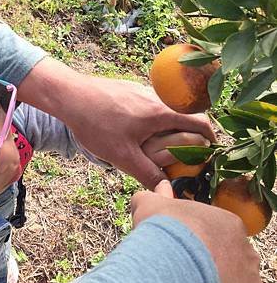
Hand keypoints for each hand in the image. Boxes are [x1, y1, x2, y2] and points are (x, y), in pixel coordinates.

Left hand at [19, 58, 214, 188]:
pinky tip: (136, 131)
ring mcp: (141, 89)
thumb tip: (168, 195)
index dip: (211, 137)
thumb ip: (148, 175)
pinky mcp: (128, 88)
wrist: (69, 95)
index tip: (212, 151)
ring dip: (169, 126)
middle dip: (189, 134)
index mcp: (161, 113)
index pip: (200, 122)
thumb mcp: (123, 156)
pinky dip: (152, 117)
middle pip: (184, 114)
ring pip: (165, 109)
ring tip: (159, 145)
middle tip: (185, 154)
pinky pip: (149, 103)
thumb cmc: (97, 125)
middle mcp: (156, 97)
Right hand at [132, 181, 263, 282]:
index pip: (217, 231)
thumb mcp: (151, 205)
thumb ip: (157, 195)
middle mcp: (246, 250)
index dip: (197, 238)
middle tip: (184, 267)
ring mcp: (249, 280)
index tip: (181, 245)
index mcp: (229, 223)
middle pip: (228, 257)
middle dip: (209, 261)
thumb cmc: (164, 231)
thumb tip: (160, 187)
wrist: (172, 269)